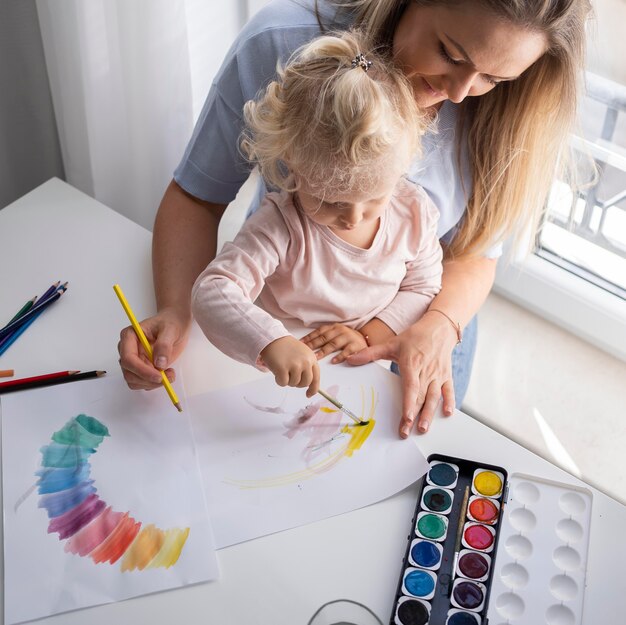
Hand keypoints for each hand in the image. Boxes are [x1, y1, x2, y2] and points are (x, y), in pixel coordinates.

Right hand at [118, 307, 190, 389]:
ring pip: (134, 380)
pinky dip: (153, 384)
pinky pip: (142, 383)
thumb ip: (164, 345)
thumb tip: (159, 364)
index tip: (159, 376)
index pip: (128, 358)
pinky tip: (166, 374)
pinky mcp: (141, 368)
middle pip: (129, 372)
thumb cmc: (171, 322)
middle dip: (148, 379)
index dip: (142, 370)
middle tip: (168, 377)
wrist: (175, 324)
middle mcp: (127, 349)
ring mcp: (133, 360)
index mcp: (129, 336)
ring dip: (151, 383)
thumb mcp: (170, 330)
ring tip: (170, 374)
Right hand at [260, 336, 319, 396]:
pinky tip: (277, 371)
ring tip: (283, 369)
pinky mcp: (283, 368)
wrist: (272, 339)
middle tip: (290, 376)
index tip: (308, 394)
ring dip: (287, 380)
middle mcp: (305, 362)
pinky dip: (279, 380)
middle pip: (305, 383)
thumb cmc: (286, 347)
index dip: (313, 389)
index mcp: (312, 358)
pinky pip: (283, 383)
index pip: (316, 378)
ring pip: (293, 384)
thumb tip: (308, 384)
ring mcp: (295, 365)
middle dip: (297, 383)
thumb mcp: (303, 354)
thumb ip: (307, 366)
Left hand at [301, 323, 367, 362]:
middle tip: (305, 351)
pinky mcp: (356, 345)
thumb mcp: (335, 333)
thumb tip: (306, 344)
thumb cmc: (346, 338)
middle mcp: (340, 330)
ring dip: (324, 351)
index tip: (300, 344)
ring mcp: (348, 337)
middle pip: (324, 338)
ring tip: (316, 357)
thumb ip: (324, 336)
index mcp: (333, 327)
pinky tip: (334, 361)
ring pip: (334, 344)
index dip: (309, 337)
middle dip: (313, 344)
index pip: (319, 332)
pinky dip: (340, 356)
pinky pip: (347, 351)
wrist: (365, 339)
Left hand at [347, 313, 456, 436]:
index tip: (406, 418)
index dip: (409, 403)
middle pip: (420, 397)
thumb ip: (370, 353)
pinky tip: (448, 413)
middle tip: (407, 431)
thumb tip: (350, 359)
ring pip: (434, 396)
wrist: (439, 327)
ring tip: (424, 428)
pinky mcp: (446, 375)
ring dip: (430, 413)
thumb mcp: (391, 344)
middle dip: (414, 416)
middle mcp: (426, 371)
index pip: (410, 387)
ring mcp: (437, 374)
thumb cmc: (414, 337)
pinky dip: (449, 401)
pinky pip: (449, 390)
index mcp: (412, 364)